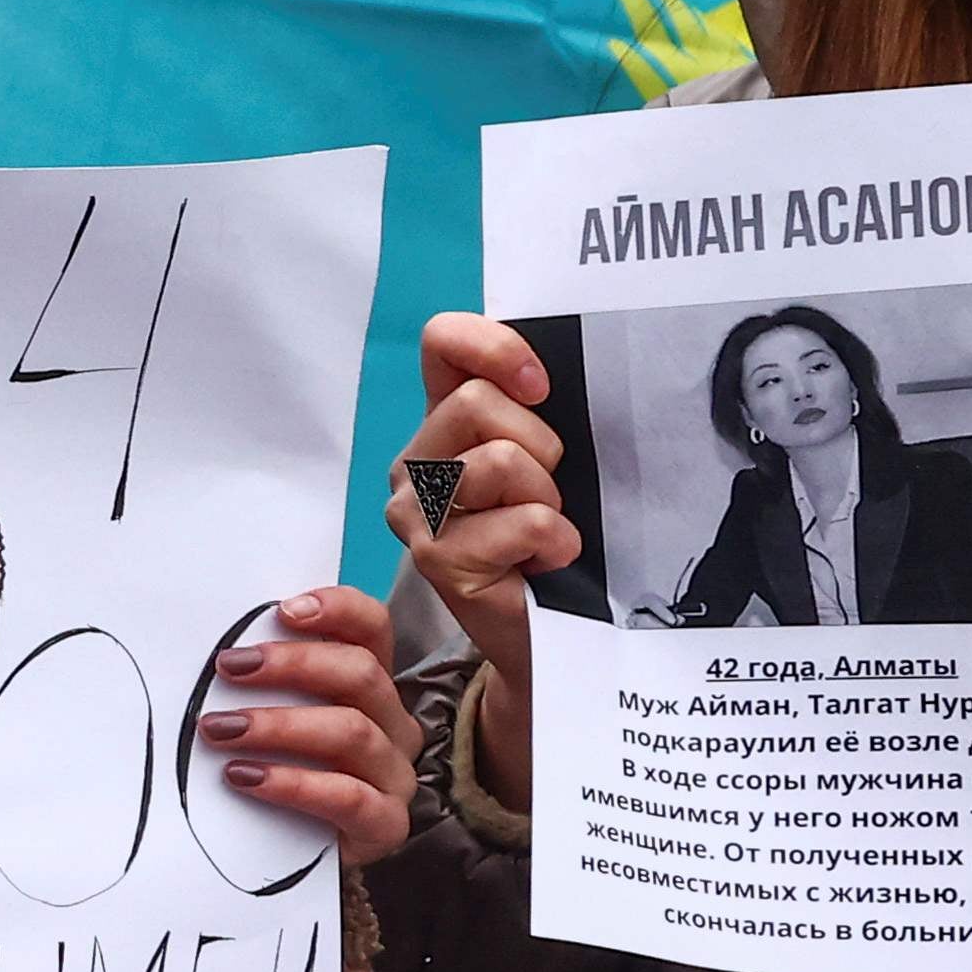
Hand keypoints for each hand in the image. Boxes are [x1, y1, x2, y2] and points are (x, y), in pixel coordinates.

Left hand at [198, 586, 423, 868]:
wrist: (297, 855)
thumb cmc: (281, 772)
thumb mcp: (274, 719)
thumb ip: (260, 683)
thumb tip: (214, 653)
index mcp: (370, 685)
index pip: (372, 628)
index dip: (337, 609)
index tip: (282, 610)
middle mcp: (392, 724)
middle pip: (361, 673)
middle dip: (292, 664)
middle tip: (229, 668)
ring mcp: (394, 775)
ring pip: (352, 732)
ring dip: (280, 725)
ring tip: (219, 729)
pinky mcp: (385, 824)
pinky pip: (347, 796)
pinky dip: (293, 783)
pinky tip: (245, 778)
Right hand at [384, 315, 579, 806]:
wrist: (554, 630)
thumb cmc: (556, 536)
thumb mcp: (552, 458)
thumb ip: (537, 410)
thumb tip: (552, 371)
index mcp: (445, 420)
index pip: (443, 342)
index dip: (491, 346)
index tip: (541, 386)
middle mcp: (417, 461)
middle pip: (475, 402)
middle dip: (537, 444)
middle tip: (548, 492)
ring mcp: (416, 512)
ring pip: (496, 460)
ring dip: (545, 496)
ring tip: (546, 528)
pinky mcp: (436, 559)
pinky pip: (520, 520)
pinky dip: (553, 540)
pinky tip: (549, 561)